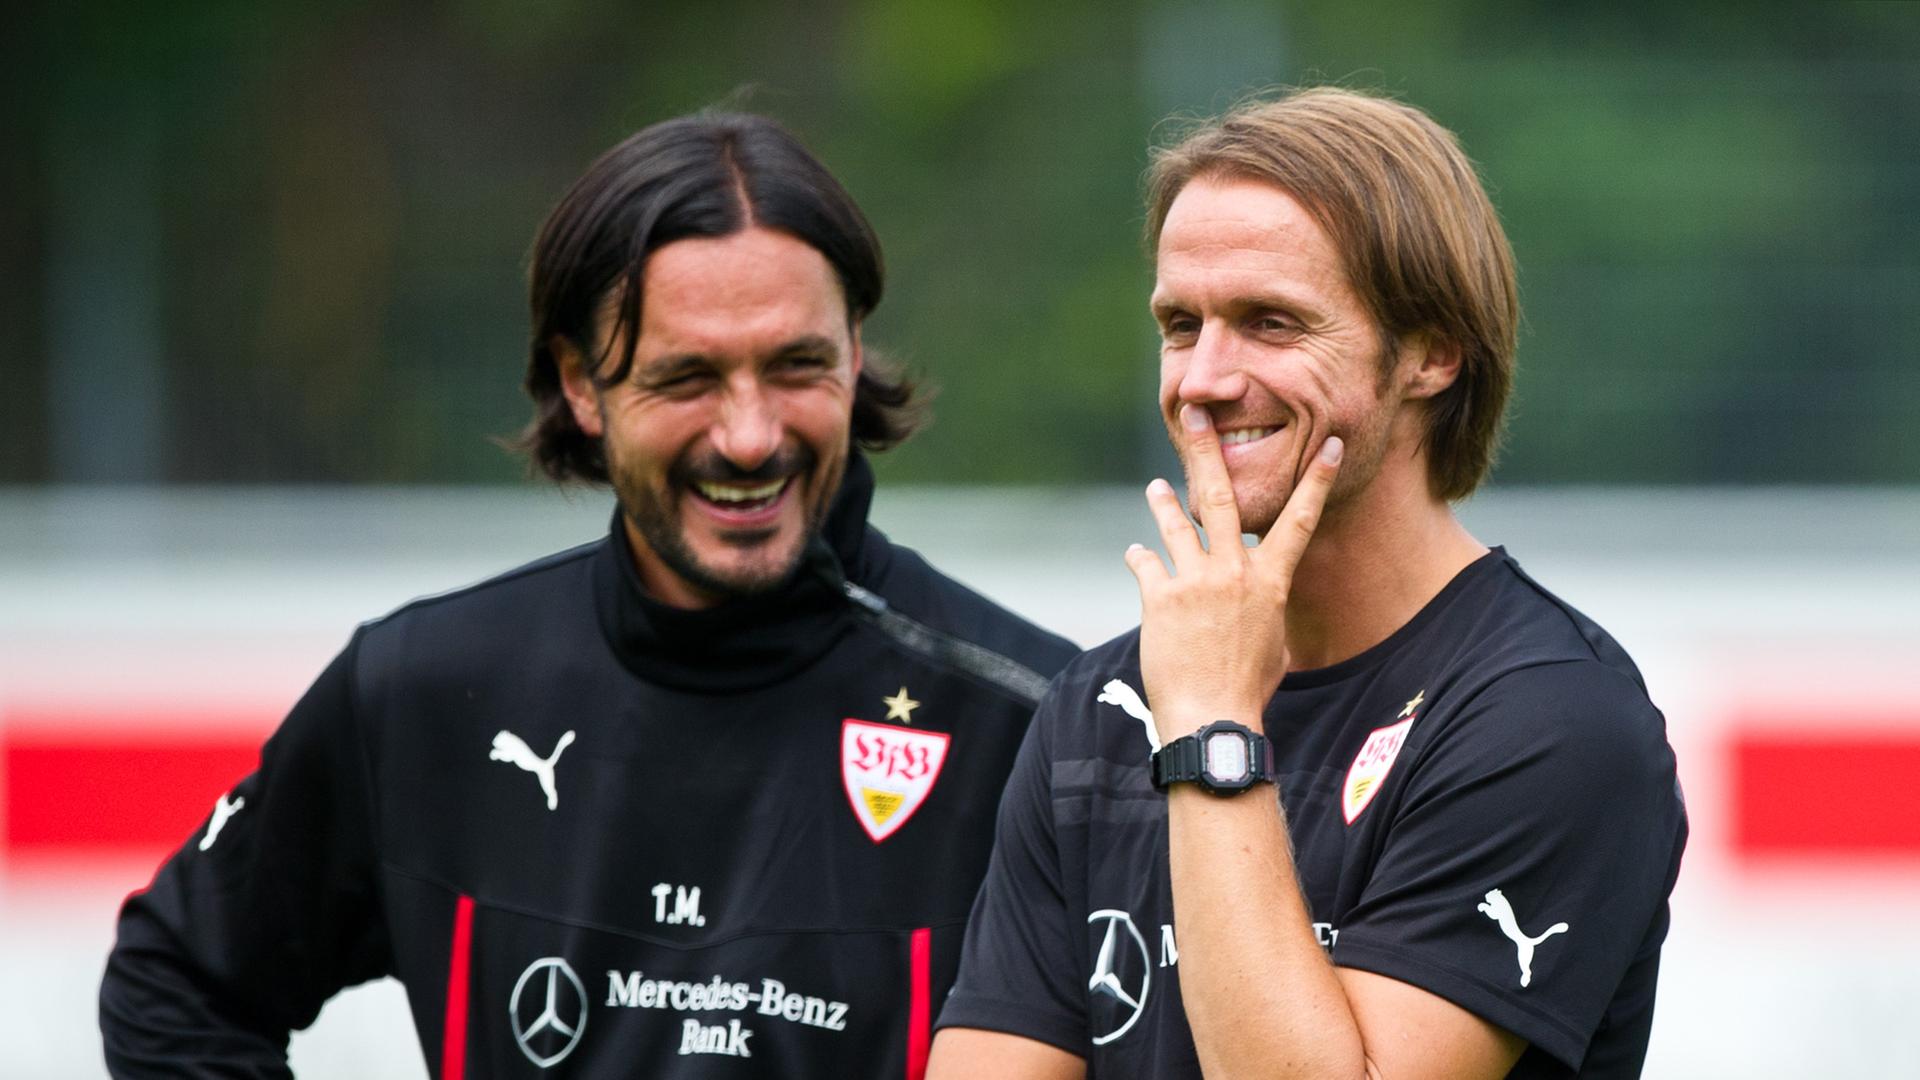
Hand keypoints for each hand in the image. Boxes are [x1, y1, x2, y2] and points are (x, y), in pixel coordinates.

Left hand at [1123, 405, 1342, 742]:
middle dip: (1207, 450)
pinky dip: (1141, 558)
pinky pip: (1147, 565)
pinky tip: (1136, 554)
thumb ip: (1266, 608)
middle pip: (1220, 497)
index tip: (1330, 442)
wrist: (1212, 718)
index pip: (1301, 519)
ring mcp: (1195, 581)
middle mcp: (1233, 571)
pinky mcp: (1160, 597)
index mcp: (1270, 581)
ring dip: (1164, 502)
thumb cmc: (1249, 689)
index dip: (1317, 479)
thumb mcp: (1274, 644)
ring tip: (1157, 487)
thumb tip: (1262, 600)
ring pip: (1175, 525)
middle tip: (1193, 413)